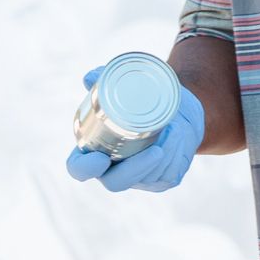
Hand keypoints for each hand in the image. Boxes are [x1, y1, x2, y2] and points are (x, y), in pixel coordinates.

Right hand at [66, 67, 204, 193]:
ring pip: (147, 176)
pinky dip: (175, 152)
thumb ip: (105, 80)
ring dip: (163, 153)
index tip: (101, 159)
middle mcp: (114, 169)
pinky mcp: (163, 180)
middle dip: (135, 168)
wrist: (181, 110)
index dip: (85, 168)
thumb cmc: (146, 98)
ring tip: (173, 126)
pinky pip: (168, 173)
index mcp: (95, 150)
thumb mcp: (130, 87)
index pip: (79, 169)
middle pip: (115, 182)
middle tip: (156, 150)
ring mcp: (139, 179)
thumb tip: (88, 78)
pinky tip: (179, 135)